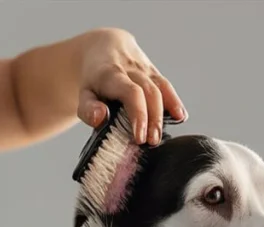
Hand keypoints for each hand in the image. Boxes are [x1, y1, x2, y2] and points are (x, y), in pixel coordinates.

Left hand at [76, 28, 186, 145]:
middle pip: (150, 93)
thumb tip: (100, 118)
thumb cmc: (93, 78)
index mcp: (112, 74)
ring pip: (161, 88)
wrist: (104, 48)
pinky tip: (180, 116)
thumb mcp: (83, 92)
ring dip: (167, 112)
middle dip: (153, 119)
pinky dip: (174, 101)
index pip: (131, 93)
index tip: (139, 137)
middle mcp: (132, 69)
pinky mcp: (154, 72)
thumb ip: (88, 108)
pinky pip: (166, 85)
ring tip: (162, 134)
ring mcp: (146, 69)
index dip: (139, 115)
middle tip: (152, 141)